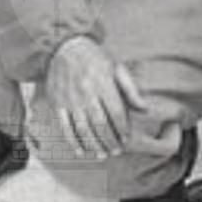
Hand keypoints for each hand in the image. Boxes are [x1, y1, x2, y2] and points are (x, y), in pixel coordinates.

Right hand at [44, 36, 178, 159]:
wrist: (65, 48)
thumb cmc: (94, 58)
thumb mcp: (116, 68)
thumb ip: (130, 90)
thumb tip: (145, 109)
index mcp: (103, 83)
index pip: (116, 112)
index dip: (122, 129)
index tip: (126, 138)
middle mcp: (86, 92)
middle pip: (100, 124)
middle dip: (110, 141)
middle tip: (116, 150)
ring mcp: (70, 99)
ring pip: (83, 129)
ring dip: (94, 145)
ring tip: (102, 154)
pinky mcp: (56, 104)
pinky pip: (65, 127)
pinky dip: (73, 142)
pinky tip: (82, 151)